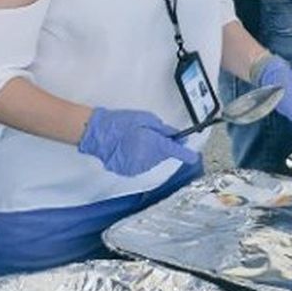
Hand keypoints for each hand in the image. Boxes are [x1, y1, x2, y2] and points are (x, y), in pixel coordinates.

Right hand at [77, 108, 200, 176]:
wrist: (98, 133)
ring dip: (151, 153)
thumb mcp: (147, 119)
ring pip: (153, 161)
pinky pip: (141, 165)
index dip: (187, 154)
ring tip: (136, 140)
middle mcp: (150, 159)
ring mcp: (139, 167)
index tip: (193, 157)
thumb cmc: (121, 123)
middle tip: (151, 134)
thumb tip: (177, 137)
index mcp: (156, 145)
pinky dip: (140, 158)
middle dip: (162, 146)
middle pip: (164, 155)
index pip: (177, 152)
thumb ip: (164, 130)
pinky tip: (130, 148)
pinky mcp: (129, 171)